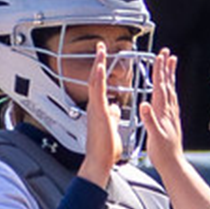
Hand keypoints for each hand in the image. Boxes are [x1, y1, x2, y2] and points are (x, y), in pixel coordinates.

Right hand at [78, 42, 120, 187]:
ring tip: (100, 50)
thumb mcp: (112, 127)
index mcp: (100, 109)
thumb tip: (115, 109)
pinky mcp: (98, 113)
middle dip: (98, 61)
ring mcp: (95, 109)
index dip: (102, 70)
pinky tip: (100, 67)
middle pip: (95, 79)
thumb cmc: (105, 149)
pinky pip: (97, 92)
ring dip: (98, 64)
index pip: (100, 85)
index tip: (104, 58)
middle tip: (100, 46)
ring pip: (95, 82)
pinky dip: (98, 78)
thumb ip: (112, 116)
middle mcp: (95, 106)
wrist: (99, 161)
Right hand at [138, 48, 185, 170]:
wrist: (173, 163)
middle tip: (166, 53)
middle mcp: (169, 111)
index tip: (159, 57)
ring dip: (170, 75)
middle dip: (166, 67)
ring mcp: (172, 114)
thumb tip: (144, 106)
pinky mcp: (171, 119)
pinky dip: (170, 89)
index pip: (160, 87)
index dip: (159, 71)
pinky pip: (171, 99)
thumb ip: (149, 120)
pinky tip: (169, 88)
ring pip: (171, 89)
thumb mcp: (153, 136)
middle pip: (167, 84)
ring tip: (171, 63)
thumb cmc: (162, 152)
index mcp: (162, 112)